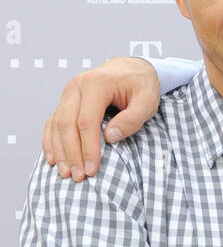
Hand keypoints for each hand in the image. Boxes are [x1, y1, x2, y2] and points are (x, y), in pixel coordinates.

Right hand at [42, 57, 160, 180]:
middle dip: (71, 153)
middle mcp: (76, 86)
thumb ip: (132, 119)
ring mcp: (69, 93)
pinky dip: (51, 141)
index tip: (92, 170)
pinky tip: (53, 159)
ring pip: (56, 124)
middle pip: (66, 124)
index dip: (88, 148)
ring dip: (59, 150)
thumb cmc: (141, 86)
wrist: (130, 68)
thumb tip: (110, 137)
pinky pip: (53, 121)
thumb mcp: (147, 100)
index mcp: (96, 84)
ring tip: (66, 173)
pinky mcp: (66, 101)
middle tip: (78, 177)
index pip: (86, 121)